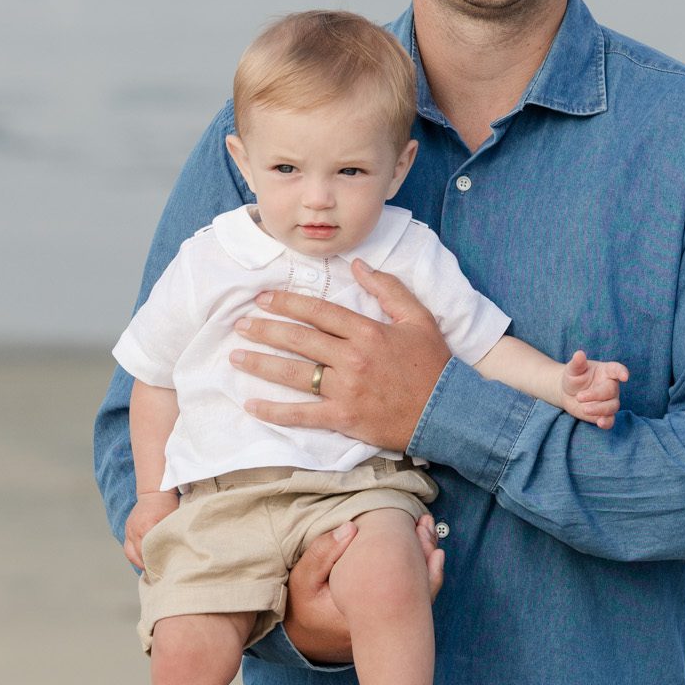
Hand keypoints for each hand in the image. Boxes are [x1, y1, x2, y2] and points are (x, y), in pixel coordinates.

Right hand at [123, 490, 178, 570]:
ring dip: (140, 563)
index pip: (149, 553)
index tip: (164, 573)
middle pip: (138, 557)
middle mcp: (135, 530)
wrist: (154, 492)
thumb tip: (178, 555)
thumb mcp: (173, 521)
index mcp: (147, 528)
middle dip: (148, 566)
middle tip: (158, 574)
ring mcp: (129, 530)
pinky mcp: (127, 529)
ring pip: (131, 554)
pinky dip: (135, 556)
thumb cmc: (168, 505)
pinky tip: (144, 560)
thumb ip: (172, 537)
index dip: (156, 565)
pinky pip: (128, 548)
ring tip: (150, 569)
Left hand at [228, 260, 451, 453]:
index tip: (264, 299)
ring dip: (261, 364)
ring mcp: (346, 390)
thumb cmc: (434, 365)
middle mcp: (352, 359)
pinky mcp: (344, 419)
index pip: (319, 312)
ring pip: (295, 374)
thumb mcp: (419, 318)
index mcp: (368, 332)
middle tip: (241, 325)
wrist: (448, 412)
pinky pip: (302, 415)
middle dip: (266, 330)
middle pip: (300, 340)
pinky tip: (252, 405)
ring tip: (236, 357)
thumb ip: (389, 289)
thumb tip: (358, 265)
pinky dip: (275, 412)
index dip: (288, 303)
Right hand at [283, 511, 445, 664]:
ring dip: (427, 561)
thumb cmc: (304, 605)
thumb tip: (351, 527)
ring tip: (427, 530)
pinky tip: (428, 553)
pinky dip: (423, 574)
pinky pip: (416, 599)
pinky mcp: (391, 622)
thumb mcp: (303, 579)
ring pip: (421, 593)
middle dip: (426, 551)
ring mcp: (390, 626)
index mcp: (362, 612)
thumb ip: (323, 553)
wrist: (305, 636)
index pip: (400, 581)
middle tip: (425, 523)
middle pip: (418, 587)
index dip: (413, 550)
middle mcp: (382, 624)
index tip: (413, 524)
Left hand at [560, 348, 629, 429]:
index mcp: (606, 371)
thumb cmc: (573, 377)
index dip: (622, 372)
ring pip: (612, 406)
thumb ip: (577, 363)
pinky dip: (607, 423)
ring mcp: (608, 401)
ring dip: (599, 409)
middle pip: (611, 391)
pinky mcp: (604, 414)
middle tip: (579, 396)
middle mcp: (611, 386)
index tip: (625, 376)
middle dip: (596, 395)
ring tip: (584, 409)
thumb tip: (579, 354)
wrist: (567, 393)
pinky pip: (610, 420)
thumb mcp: (573, 369)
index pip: (617, 370)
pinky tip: (600, 423)